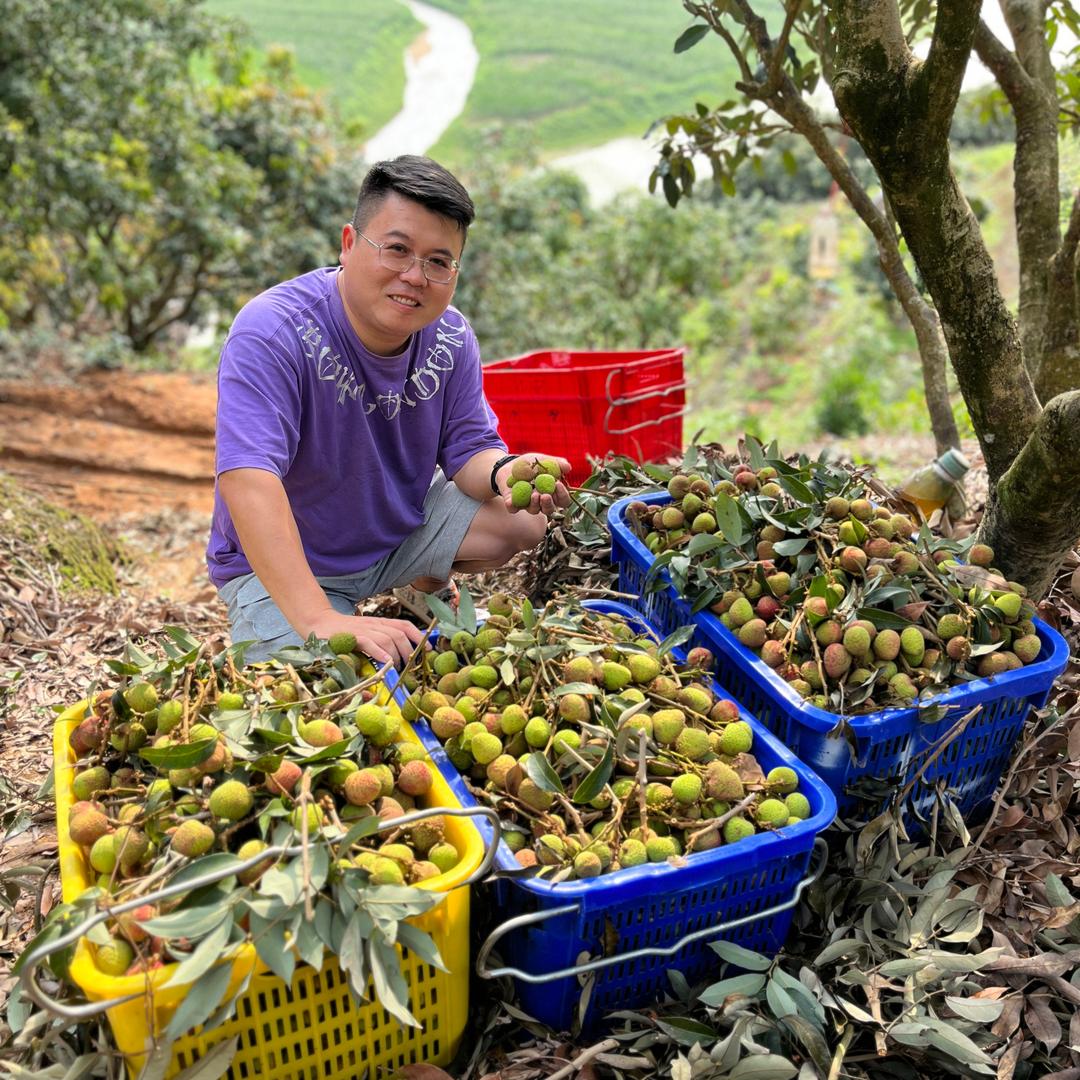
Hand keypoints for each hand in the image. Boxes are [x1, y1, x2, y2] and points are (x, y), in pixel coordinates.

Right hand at [304, 609, 425, 666]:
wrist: (318, 621)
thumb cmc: (343, 632)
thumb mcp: (365, 632)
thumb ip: (380, 640)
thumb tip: (398, 656)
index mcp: (379, 623)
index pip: (404, 625)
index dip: (419, 635)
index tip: (429, 648)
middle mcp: (374, 625)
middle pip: (399, 634)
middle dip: (408, 651)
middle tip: (408, 666)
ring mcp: (363, 630)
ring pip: (387, 639)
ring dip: (395, 655)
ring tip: (397, 668)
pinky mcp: (351, 637)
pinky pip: (369, 643)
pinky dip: (380, 653)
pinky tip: (386, 662)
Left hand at [497, 453, 572, 516]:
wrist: (511, 463)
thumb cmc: (532, 463)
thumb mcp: (545, 460)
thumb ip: (557, 463)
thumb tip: (568, 468)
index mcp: (552, 494)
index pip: (562, 500)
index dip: (562, 495)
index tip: (558, 484)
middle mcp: (541, 502)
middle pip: (549, 510)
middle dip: (548, 504)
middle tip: (545, 495)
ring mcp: (527, 505)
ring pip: (533, 510)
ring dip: (535, 504)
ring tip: (534, 494)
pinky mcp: (512, 504)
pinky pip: (513, 509)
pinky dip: (512, 506)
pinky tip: (511, 501)